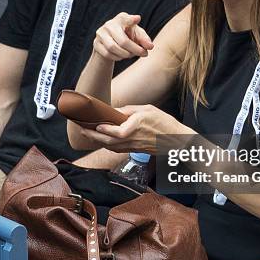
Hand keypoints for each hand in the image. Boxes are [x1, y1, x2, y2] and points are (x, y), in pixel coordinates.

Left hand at [71, 104, 191, 153]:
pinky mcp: (134, 150)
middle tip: (82, 129)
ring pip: (111, 146)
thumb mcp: (148, 109)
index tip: (97, 124)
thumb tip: (113, 111)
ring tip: (86, 133)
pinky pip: (116, 149)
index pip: (119, 132)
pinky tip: (100, 140)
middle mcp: (134, 138)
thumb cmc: (164, 122)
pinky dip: (106, 144)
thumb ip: (130, 110)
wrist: (176, 140)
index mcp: (138, 126)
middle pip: (110, 141)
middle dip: (94, 136)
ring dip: (97, 141)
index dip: (107, 130)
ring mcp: (133, 146)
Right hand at [94, 12, 153, 61]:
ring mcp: (101, 34)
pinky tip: (122, 56)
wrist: (110, 44)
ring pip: (113, 48)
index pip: (125, 18)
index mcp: (122, 18)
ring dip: (126, 54)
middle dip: (135, 49)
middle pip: (123, 40)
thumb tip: (150, 47)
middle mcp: (109, 24)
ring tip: (131, 54)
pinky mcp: (96, 43)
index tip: (137, 19)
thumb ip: (144, 40)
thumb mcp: (138, 36)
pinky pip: (107, 54)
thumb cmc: (128, 36)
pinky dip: (117, 57)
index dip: (131, 20)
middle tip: (144, 54)